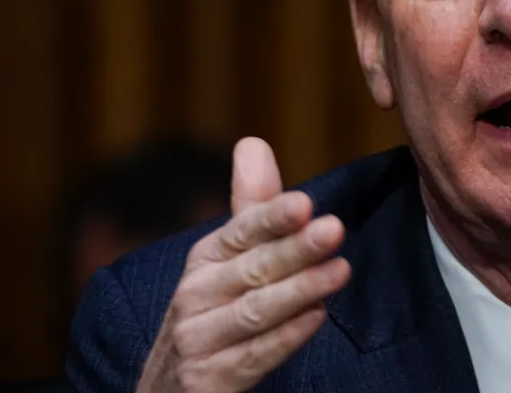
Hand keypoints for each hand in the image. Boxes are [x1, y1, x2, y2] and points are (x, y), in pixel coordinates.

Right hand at [136, 138, 351, 392]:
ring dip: (299, 290)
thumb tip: (253, 141)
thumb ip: (251, 208)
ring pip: (254, 311)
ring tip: (340, 271)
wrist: (170, 392)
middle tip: (334, 229)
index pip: (242, 231)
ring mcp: (198, 340)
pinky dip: (285, 338)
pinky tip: (316, 319)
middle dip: (294, 248)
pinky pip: (251, 357)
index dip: (272, 218)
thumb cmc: (213, 314)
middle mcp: (196, 294)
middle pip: (253, 268)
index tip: (305, 203)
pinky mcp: (208, 380)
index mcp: (206, 258)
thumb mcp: (228, 259)